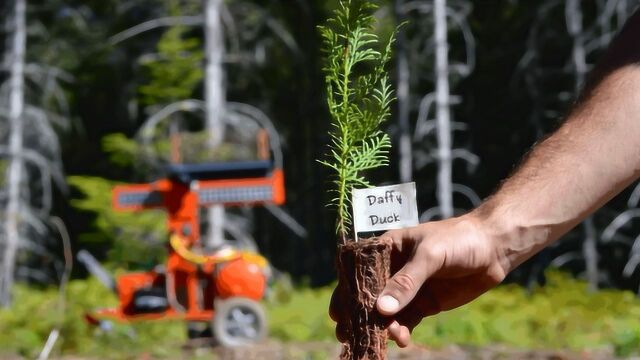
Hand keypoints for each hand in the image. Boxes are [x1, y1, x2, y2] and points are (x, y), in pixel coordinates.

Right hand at [330, 213, 507, 346]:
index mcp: (387, 249)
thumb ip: (406, 282)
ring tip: (384, 339)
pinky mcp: (424, 303)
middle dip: (359, 315)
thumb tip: (381, 309)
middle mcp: (393, 269)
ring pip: (387, 312)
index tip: (338, 313)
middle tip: (349, 335)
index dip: (346, 292)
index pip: (359, 271)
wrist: (493, 248)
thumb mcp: (430, 256)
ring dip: (382, 327)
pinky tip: (402, 340)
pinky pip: (406, 320)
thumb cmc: (458, 240)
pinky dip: (401, 331)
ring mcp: (408, 288)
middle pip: (369, 295)